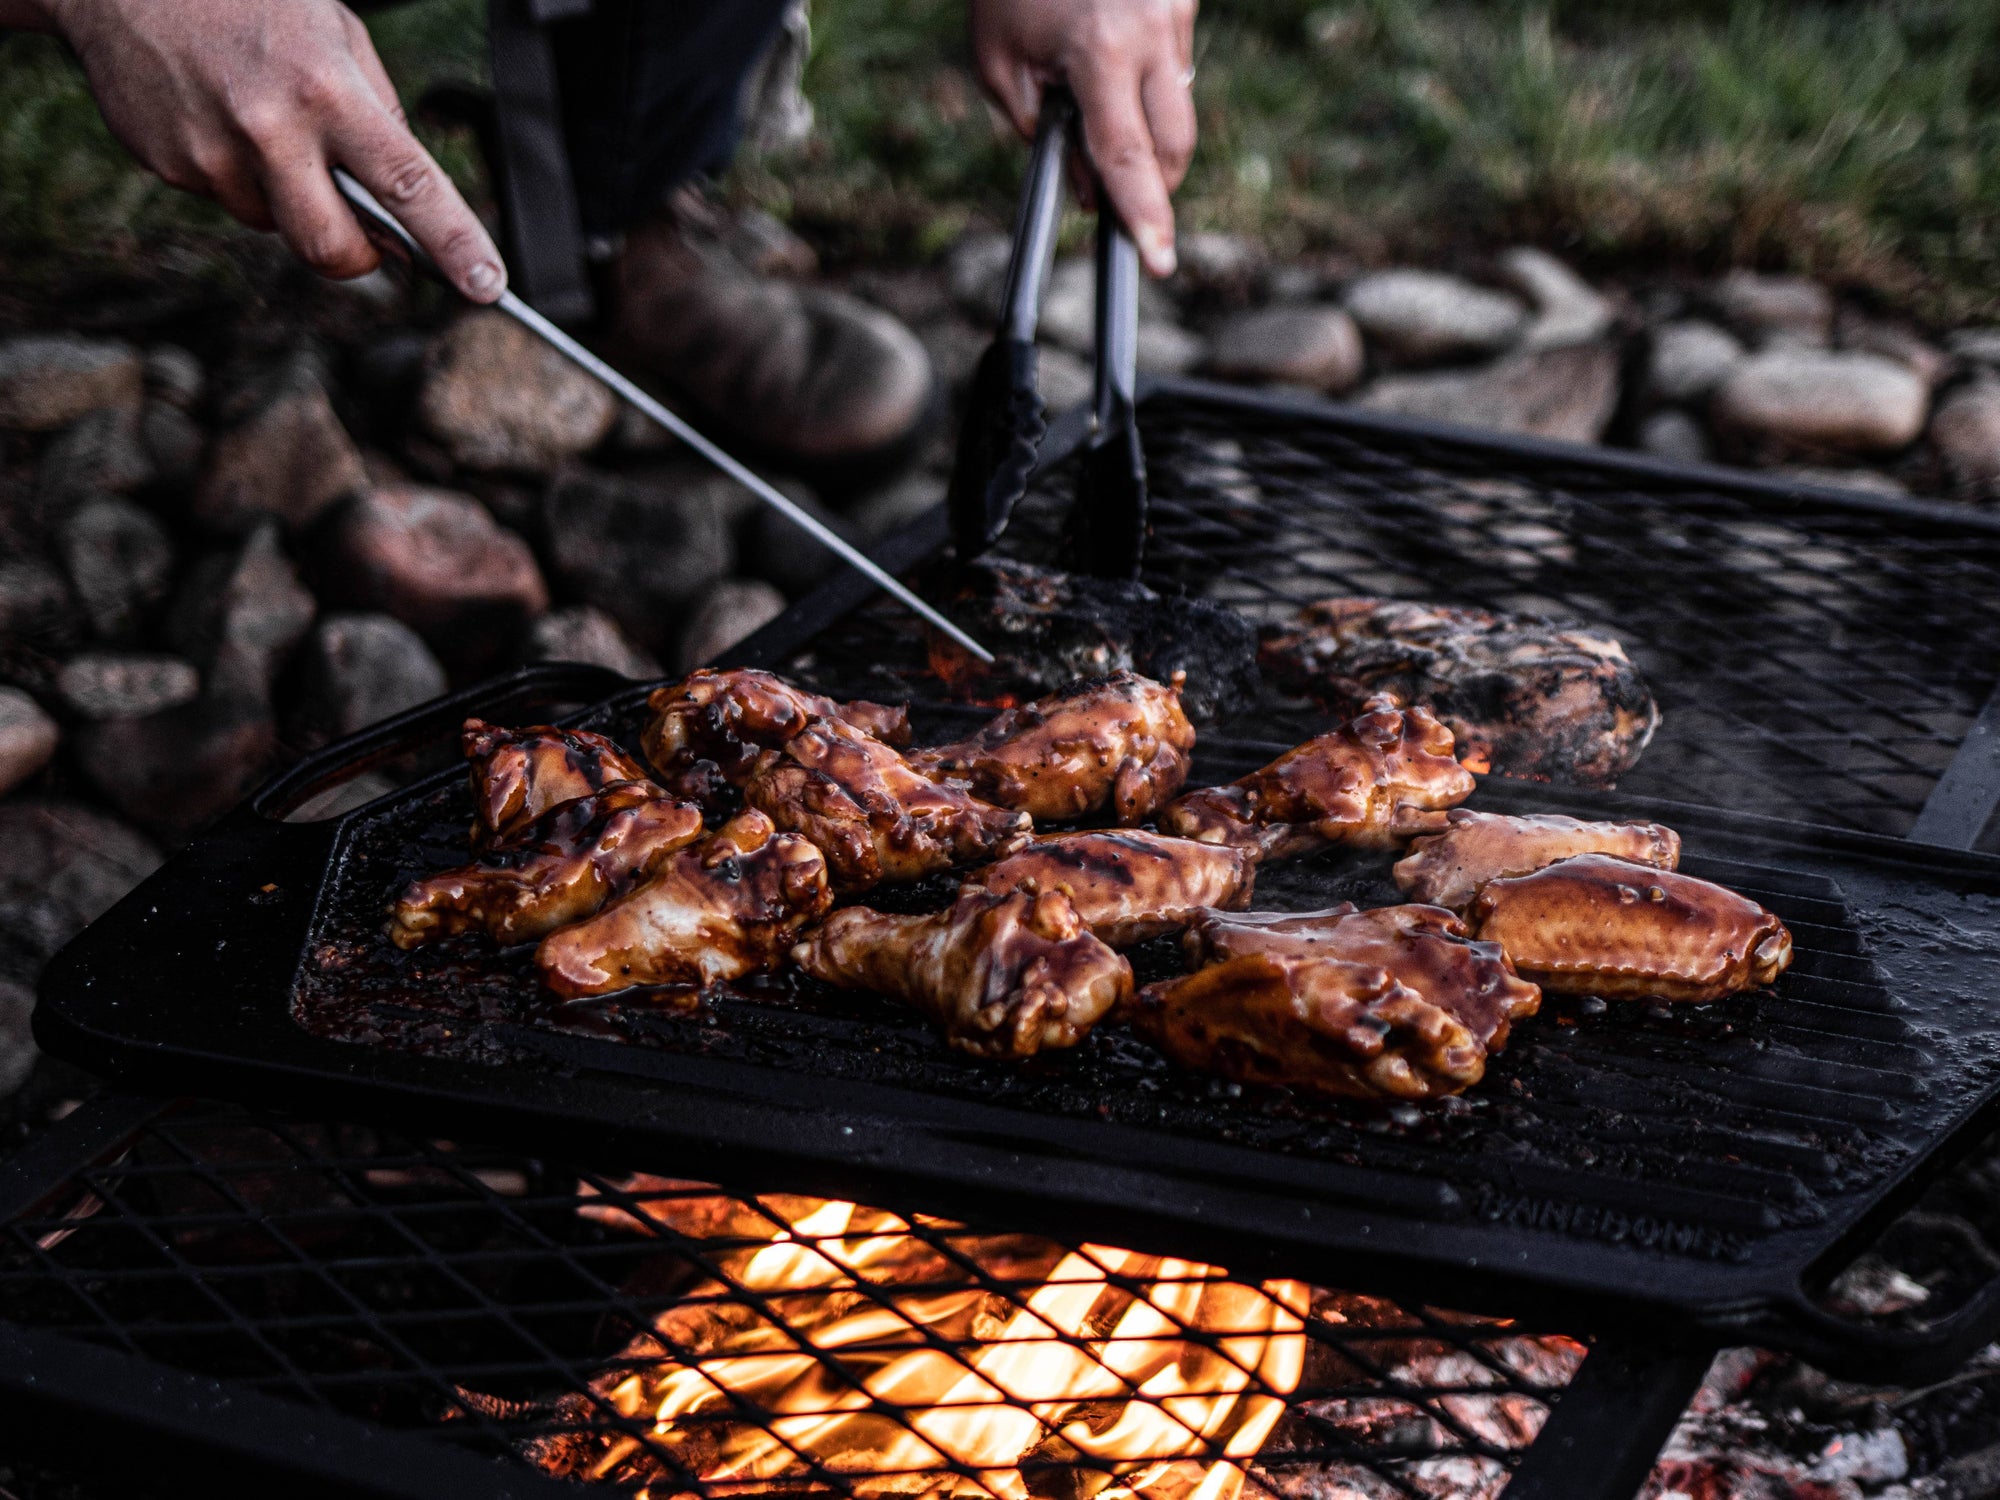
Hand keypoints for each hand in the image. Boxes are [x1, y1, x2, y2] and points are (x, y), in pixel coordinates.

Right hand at [27, 0, 505, 299]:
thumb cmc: (252, 2)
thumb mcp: (337, 36)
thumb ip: (378, 117)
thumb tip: (406, 200)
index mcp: (328, 91)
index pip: (408, 186)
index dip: (455, 242)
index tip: (487, 284)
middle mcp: (270, 129)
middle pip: (333, 250)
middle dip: (358, 255)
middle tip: (366, 234)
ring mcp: (214, 153)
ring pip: (276, 225)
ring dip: (287, 198)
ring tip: (266, 123)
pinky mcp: (170, 165)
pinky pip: (228, 200)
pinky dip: (239, 175)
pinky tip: (221, 116)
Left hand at [970, 0, 1197, 277]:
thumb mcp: (999, 63)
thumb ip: (1043, 134)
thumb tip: (1089, 191)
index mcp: (1098, 51)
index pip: (1126, 155)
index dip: (1143, 215)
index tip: (1159, 260)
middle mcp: (1150, 31)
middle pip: (1172, 146)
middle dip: (1151, 183)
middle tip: (1117, 195)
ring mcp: (1176, 11)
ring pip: (1178, 109)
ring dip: (1145, 128)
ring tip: (1095, 96)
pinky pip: (1175, 65)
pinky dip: (1146, 81)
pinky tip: (1106, 50)